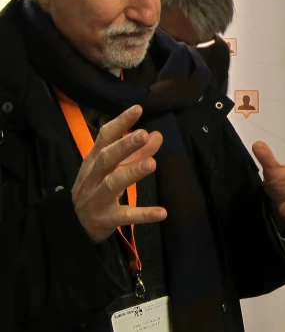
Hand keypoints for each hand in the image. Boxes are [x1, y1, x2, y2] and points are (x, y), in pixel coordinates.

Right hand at [71, 105, 167, 242]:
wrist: (75, 223)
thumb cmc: (97, 187)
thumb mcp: (115, 168)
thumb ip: (137, 152)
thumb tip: (157, 135)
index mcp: (94, 159)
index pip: (105, 137)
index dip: (120, 122)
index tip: (138, 108)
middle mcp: (93, 176)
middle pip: (106, 158)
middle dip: (123, 146)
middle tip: (143, 134)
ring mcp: (97, 198)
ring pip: (112, 183)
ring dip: (132, 172)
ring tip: (152, 164)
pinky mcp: (106, 219)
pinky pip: (125, 216)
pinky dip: (143, 214)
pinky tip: (162, 212)